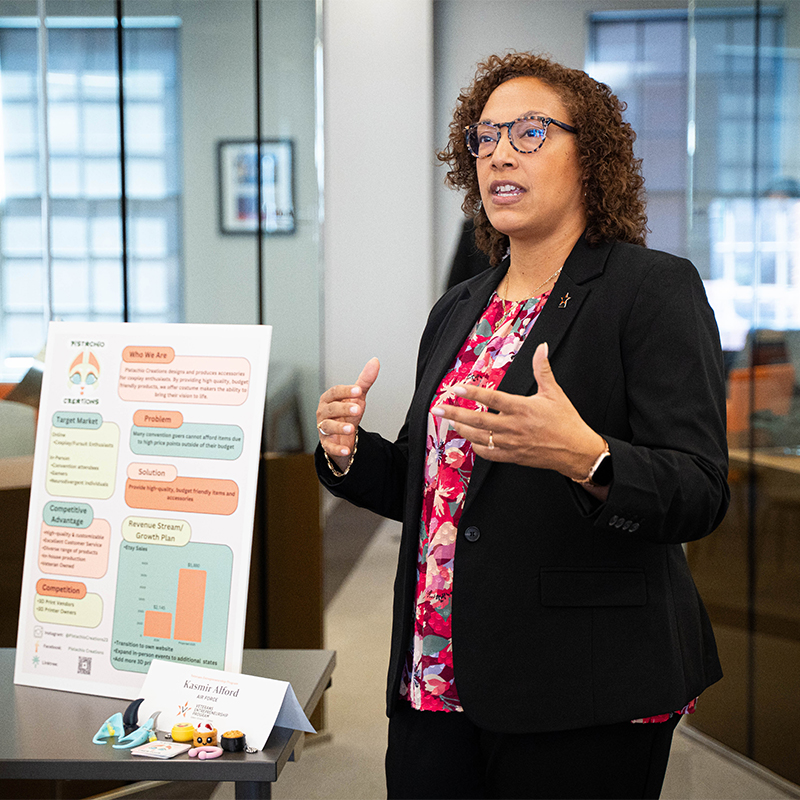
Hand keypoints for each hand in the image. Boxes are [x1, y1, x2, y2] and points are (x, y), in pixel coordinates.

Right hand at [316, 357, 379, 471]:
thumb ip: (365, 380)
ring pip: (328, 426)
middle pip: (331, 409)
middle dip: (343, 408)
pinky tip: (347, 450)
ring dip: (339, 427)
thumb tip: (375, 361)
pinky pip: (329, 447)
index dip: (346, 391)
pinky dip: (337, 449)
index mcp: (329, 398)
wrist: (343, 434)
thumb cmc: (347, 412)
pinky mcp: (326, 444)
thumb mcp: (357, 396)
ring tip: (351, 428)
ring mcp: (323, 428)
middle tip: (358, 408)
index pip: (335, 392)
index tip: (358, 390)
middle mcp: (324, 412)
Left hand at [432, 343, 605, 484]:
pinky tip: (469, 440)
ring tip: (449, 422)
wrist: (576, 450)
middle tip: (438, 409)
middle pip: (477, 420)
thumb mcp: (554, 392)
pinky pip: (489, 454)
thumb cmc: (566, 421)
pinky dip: (476, 447)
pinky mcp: (513, 456)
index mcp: (522, 408)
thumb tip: (541, 348)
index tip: (456, 389)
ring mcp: (511, 443)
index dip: (472, 394)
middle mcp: (513, 426)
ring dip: (461, 430)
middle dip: (454, 414)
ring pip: (479, 438)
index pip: (492, 399)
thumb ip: (542, 369)